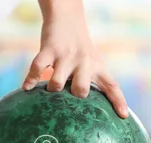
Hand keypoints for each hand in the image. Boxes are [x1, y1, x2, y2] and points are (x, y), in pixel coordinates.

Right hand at [22, 0, 128, 118]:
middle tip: (69, 94)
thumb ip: (91, 82)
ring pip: (57, 83)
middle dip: (74, 97)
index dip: (118, 102)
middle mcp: (84, 62)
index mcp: (97, 67)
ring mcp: (66, 56)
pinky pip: (37, 68)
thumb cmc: (79, 49)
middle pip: (81, 90)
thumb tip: (83, 111)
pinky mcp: (49, 49)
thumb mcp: (92, 62)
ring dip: (52, 89)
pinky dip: (31, 80)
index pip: (112, 86)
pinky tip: (27, 88)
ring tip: (50, 89)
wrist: (67, 18)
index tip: (123, 116)